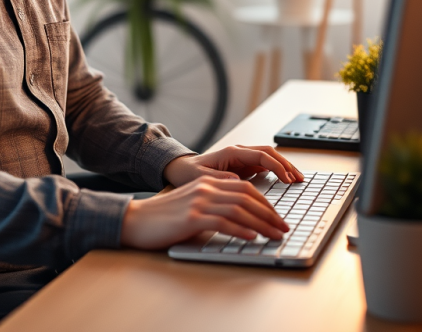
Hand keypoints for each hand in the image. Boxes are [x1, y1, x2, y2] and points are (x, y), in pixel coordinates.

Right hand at [120, 176, 288, 249]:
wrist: (137, 219)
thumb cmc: (165, 217)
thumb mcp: (193, 204)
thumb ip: (214, 203)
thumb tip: (241, 215)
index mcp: (208, 183)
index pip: (246, 188)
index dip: (265, 203)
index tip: (278, 217)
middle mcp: (206, 188)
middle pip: (247, 197)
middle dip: (269, 214)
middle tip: (283, 228)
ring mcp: (199, 202)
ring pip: (239, 209)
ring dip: (261, 224)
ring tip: (275, 235)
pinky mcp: (191, 217)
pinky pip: (222, 222)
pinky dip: (240, 230)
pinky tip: (251, 237)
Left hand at [162, 145, 303, 187]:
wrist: (181, 169)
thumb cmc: (189, 173)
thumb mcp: (201, 177)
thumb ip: (219, 177)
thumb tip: (237, 180)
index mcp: (232, 152)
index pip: (261, 155)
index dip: (277, 167)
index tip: (287, 179)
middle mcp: (239, 152)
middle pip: (270, 153)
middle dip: (286, 165)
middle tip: (298, 180)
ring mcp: (243, 159)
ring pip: (269, 158)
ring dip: (284, 166)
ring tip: (297, 179)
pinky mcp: (243, 166)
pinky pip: (265, 165)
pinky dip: (277, 171)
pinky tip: (285, 180)